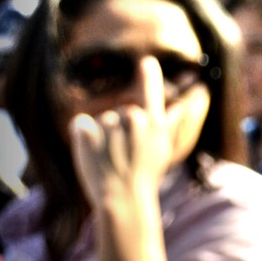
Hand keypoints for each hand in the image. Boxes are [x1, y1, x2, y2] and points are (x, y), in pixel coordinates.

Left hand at [69, 57, 175, 211]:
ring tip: (108, 159)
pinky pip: (80, 125)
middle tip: (122, 154)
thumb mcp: (162, 148)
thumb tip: (181, 105)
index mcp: (153, 121)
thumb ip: (169, 122)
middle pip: (119, 113)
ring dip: (100, 137)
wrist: (123, 199)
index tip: (146, 61)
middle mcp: (133, 118)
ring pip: (100, 122)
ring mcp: (108, 124)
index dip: (149, 76)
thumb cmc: (145, 175)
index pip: (150, 92)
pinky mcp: (85, 131)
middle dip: (117, 130)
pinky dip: (82, 137)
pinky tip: (91, 154)